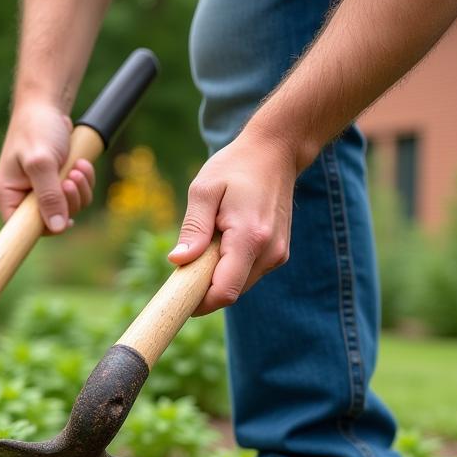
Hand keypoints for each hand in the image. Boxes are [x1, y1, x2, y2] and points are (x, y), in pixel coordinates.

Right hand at [0, 98, 95, 232]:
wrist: (46, 106)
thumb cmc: (36, 129)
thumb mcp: (42, 162)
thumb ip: (49, 195)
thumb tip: (57, 227)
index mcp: (6, 195)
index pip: (21, 229)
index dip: (44, 228)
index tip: (63, 218)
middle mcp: (21, 197)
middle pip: (50, 222)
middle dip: (68, 201)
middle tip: (70, 179)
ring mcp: (39, 192)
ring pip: (67, 209)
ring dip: (79, 190)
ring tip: (77, 167)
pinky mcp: (56, 184)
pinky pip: (75, 197)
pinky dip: (83, 183)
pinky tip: (81, 164)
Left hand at [169, 127, 298, 314]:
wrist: (276, 153)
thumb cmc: (235, 166)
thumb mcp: (204, 189)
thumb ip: (193, 228)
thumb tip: (178, 261)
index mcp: (250, 238)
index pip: (224, 291)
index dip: (199, 303)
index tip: (178, 298)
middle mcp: (269, 252)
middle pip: (230, 292)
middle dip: (205, 287)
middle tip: (188, 262)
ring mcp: (277, 255)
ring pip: (239, 285)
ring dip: (218, 276)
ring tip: (211, 241)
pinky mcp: (278, 254)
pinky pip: (248, 274)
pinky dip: (231, 267)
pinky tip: (225, 241)